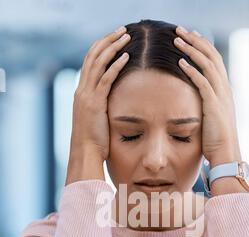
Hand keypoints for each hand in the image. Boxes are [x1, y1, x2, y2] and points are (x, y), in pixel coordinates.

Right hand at [70, 26, 130, 161]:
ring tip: (127, 36)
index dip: (102, 48)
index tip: (116, 39)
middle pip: (93, 56)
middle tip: (123, 31)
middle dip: (108, 40)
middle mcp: (82, 90)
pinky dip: (115, 65)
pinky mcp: (94, 103)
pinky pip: (105, 79)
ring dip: (113, 47)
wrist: (85, 153)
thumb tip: (115, 104)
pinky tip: (126, 56)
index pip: (90, 62)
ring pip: (98, 63)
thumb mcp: (97, 120)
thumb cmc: (94, 141)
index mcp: (82, 92)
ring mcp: (86, 95)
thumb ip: (103, 107)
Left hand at [174, 26, 241, 166]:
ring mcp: (221, 96)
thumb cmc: (215, 140)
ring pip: (207, 64)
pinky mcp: (214, 105)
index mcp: (224, 90)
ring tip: (177, 39)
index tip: (190, 36)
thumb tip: (191, 102)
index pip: (214, 60)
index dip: (203, 46)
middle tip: (180, 30)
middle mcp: (225, 89)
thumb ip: (204, 105)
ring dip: (192, 50)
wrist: (225, 153)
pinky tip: (180, 62)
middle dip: (196, 40)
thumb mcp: (210, 118)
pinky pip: (202, 82)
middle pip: (212, 56)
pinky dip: (192, 70)